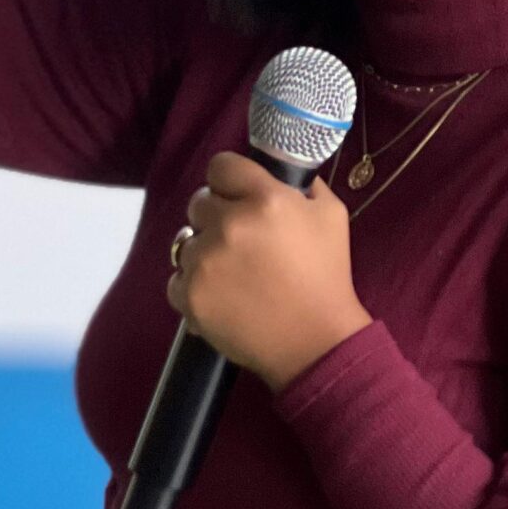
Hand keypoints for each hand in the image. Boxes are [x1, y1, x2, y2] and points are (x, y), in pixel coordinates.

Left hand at [166, 152, 372, 391]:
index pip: (221, 166)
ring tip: (234, 275)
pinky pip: (176, 279)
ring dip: (205, 254)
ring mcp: (206, 261)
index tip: (237, 196)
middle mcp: (230, 225)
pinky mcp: (190, 295)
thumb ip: (305, 185)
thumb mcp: (331, 216)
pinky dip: (194, 287)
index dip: (228, 181)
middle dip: (217, 217)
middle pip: (198, 202)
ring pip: (186, 242)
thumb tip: (283, 172)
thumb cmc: (327, 277)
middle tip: (241, 242)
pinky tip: (222, 297)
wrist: (316, 343)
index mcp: (265, 199)